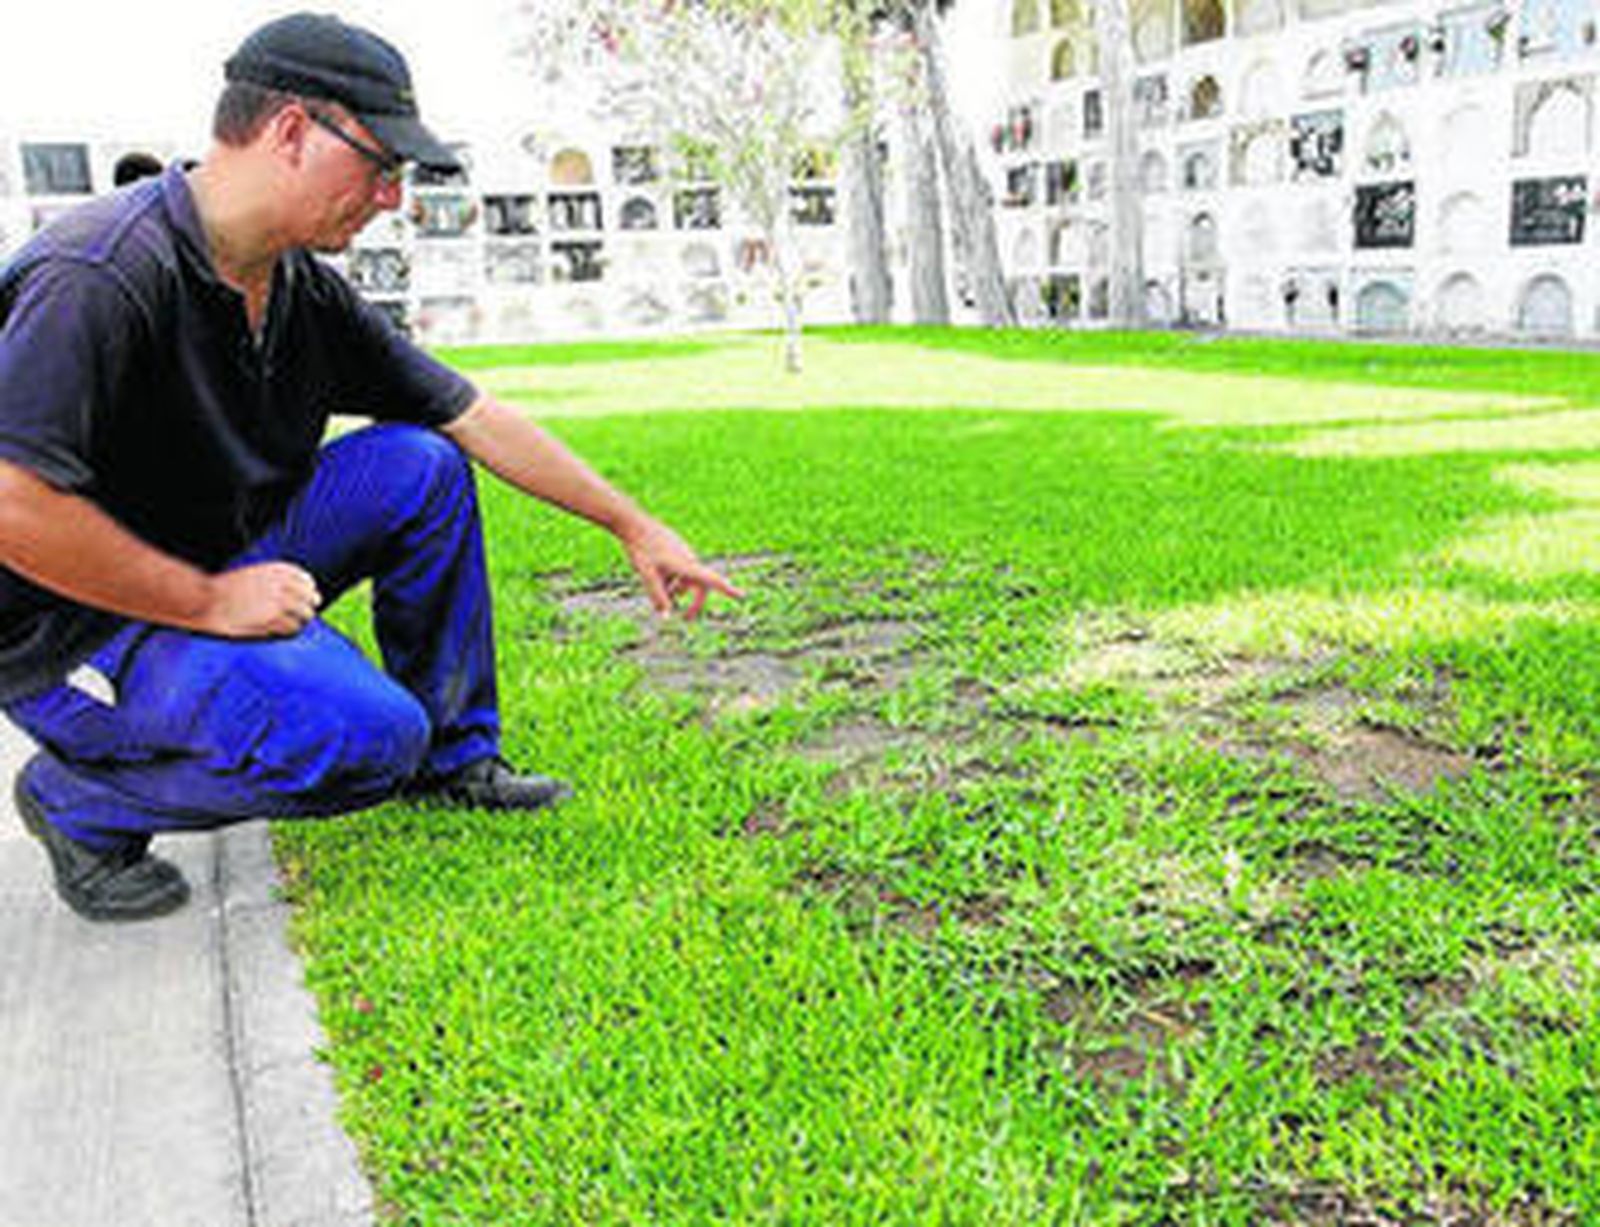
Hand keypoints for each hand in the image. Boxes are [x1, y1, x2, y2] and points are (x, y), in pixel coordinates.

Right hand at [199, 562, 321, 637]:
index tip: (309, 596)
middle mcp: (281, 585)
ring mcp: (279, 603)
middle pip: (310, 599)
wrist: (207, 600)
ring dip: (299, 621)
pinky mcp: (273, 621)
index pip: (306, 580)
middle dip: (307, 606)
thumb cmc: (224, 588)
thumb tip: (291, 592)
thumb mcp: (252, 574)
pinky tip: (283, 631)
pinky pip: (292, 628)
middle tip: (303, 613)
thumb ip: (273, 581)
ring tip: (293, 624)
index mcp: (276, 570)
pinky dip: (289, 631)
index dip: (309, 590)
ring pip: (305, 616)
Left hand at [619, 519, 743, 619]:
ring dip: (678, 590)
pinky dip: (672, 579)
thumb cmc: (640, 549)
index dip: (728, 589)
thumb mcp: (647, 576)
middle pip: (700, 586)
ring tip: (658, 597)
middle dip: (694, 603)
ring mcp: (683, 552)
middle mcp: (689, 559)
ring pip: (686, 577)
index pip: (712, 580)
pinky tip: (655, 578)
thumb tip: (666, 617)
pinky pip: (679, 568)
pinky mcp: (675, 548)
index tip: (742, 596)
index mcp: (686, 565)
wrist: (633, 522)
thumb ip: (657, 597)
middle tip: (685, 618)